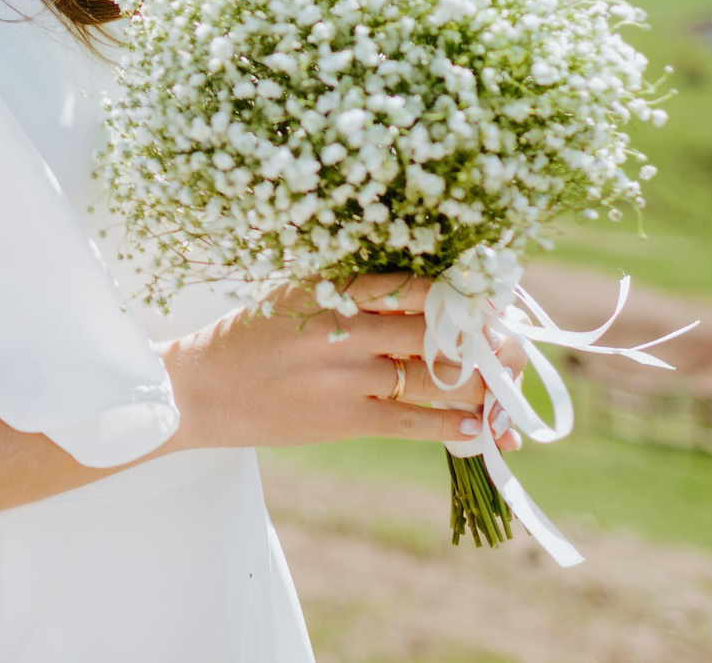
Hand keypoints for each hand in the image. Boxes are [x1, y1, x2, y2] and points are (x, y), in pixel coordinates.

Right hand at [156, 273, 523, 453]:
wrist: (202, 390)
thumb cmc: (251, 338)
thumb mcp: (295, 296)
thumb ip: (348, 290)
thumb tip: (417, 288)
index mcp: (333, 289)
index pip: (413, 284)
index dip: (460, 292)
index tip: (491, 295)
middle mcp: (345, 327)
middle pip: (434, 329)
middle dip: (479, 337)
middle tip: (509, 340)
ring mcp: (345, 375)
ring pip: (430, 376)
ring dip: (476, 382)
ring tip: (504, 386)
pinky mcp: (343, 418)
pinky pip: (410, 421)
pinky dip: (449, 424)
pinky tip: (476, 427)